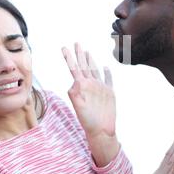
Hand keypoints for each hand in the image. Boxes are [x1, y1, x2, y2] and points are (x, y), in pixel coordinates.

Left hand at [62, 43, 118, 166]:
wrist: (101, 130)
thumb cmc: (88, 121)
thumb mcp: (79, 107)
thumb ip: (75, 94)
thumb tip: (75, 82)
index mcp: (81, 86)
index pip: (74, 68)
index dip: (69, 58)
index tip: (64, 48)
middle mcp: (90, 84)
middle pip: (84, 65)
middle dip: (79, 54)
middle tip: (76, 43)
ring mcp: (99, 88)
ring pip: (94, 70)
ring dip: (90, 60)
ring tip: (87, 51)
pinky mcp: (109, 92)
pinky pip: (108, 79)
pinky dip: (107, 73)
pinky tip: (106, 67)